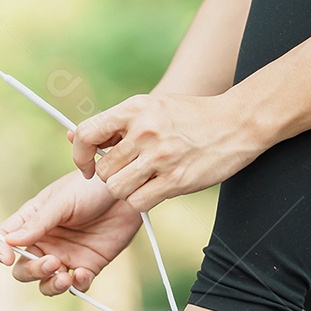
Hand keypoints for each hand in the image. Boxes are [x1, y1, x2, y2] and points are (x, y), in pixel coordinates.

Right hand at [0, 171, 141, 296]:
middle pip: (24, 268)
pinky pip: (77, 285)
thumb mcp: (63, 201)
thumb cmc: (91, 187)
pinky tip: (82, 274)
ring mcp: (66, 255)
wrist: (127, 193)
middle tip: (51, 262)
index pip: (4, 239)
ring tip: (64, 277)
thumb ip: (38, 223)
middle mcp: (45, 241)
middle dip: (32, 271)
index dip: (0, 251)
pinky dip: (77, 285)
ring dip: (51, 285)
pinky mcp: (88, 265)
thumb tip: (10, 242)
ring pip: (47, 282)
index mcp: (32, 221)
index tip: (7, 259)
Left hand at [70, 91, 262, 209]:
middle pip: (103, 170)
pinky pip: (138, 202)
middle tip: (130, 172)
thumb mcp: (152, 107)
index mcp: (135, 108)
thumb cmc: (192, 116)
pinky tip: (157, 189)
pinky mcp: (176, 180)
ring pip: (117, 189)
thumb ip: (116, 123)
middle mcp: (145, 131)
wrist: (238, 123)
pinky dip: (143, 200)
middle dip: (112, 176)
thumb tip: (72, 135)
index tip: (89, 165)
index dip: (81, 155)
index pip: (87, 134)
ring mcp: (160, 157)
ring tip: (144, 181)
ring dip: (126, 191)